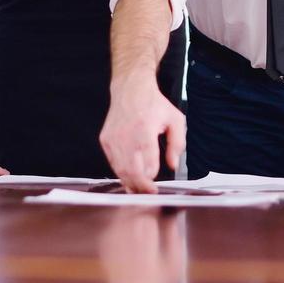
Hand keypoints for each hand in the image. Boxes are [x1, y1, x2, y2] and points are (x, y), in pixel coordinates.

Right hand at [100, 71, 184, 192]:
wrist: (130, 89)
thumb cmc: (153, 103)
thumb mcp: (175, 119)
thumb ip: (178, 144)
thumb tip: (173, 164)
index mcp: (145, 130)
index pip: (147, 165)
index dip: (151, 179)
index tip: (155, 188)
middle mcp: (127, 135)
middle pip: (131, 171)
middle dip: (140, 187)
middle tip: (148, 193)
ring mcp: (114, 138)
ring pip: (120, 170)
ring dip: (129, 182)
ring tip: (139, 189)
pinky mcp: (106, 140)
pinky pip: (112, 162)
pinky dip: (120, 172)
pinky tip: (129, 177)